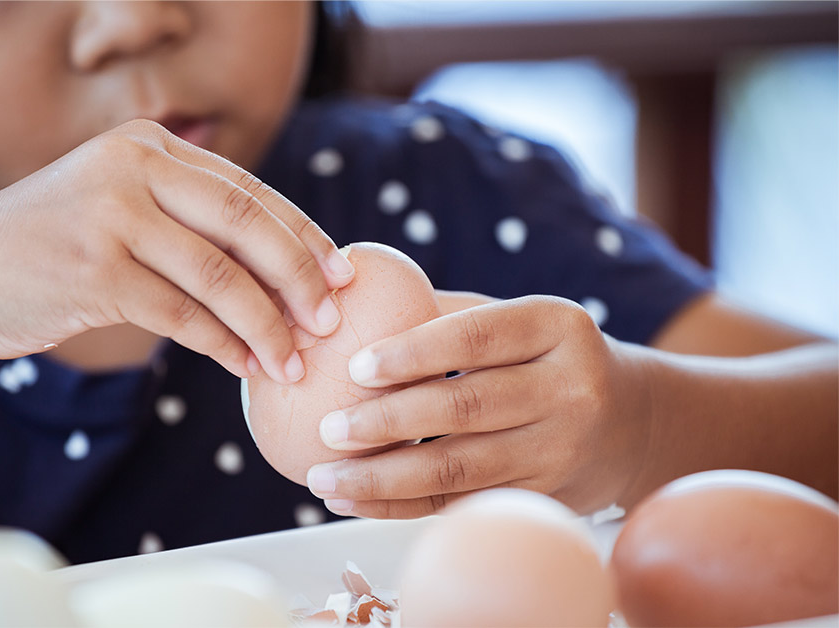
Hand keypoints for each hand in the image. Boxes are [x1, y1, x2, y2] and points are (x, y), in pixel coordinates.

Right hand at [0, 120, 353, 382]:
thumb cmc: (50, 248)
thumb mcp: (117, 207)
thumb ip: (186, 218)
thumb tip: (284, 268)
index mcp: (147, 145)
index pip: (249, 189)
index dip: (303, 235)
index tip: (342, 273)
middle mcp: (132, 168)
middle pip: (247, 224)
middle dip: (300, 277)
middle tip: (331, 319)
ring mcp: (109, 217)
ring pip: (220, 276)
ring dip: (267, 326)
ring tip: (294, 361)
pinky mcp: (93, 272)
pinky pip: (183, 316)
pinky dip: (224, 346)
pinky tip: (247, 366)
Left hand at [305, 294, 651, 516]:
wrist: (631, 422)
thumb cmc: (545, 359)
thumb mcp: (519, 322)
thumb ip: (449, 313)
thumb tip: (350, 297)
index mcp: (557, 326)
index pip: (476, 336)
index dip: (412, 352)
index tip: (354, 367)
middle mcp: (569, 388)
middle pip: (465, 407)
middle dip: (386, 422)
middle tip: (328, 428)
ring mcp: (561, 450)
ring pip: (459, 468)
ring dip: (382, 476)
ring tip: (324, 476)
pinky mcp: (545, 497)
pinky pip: (459, 503)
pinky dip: (399, 506)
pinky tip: (352, 500)